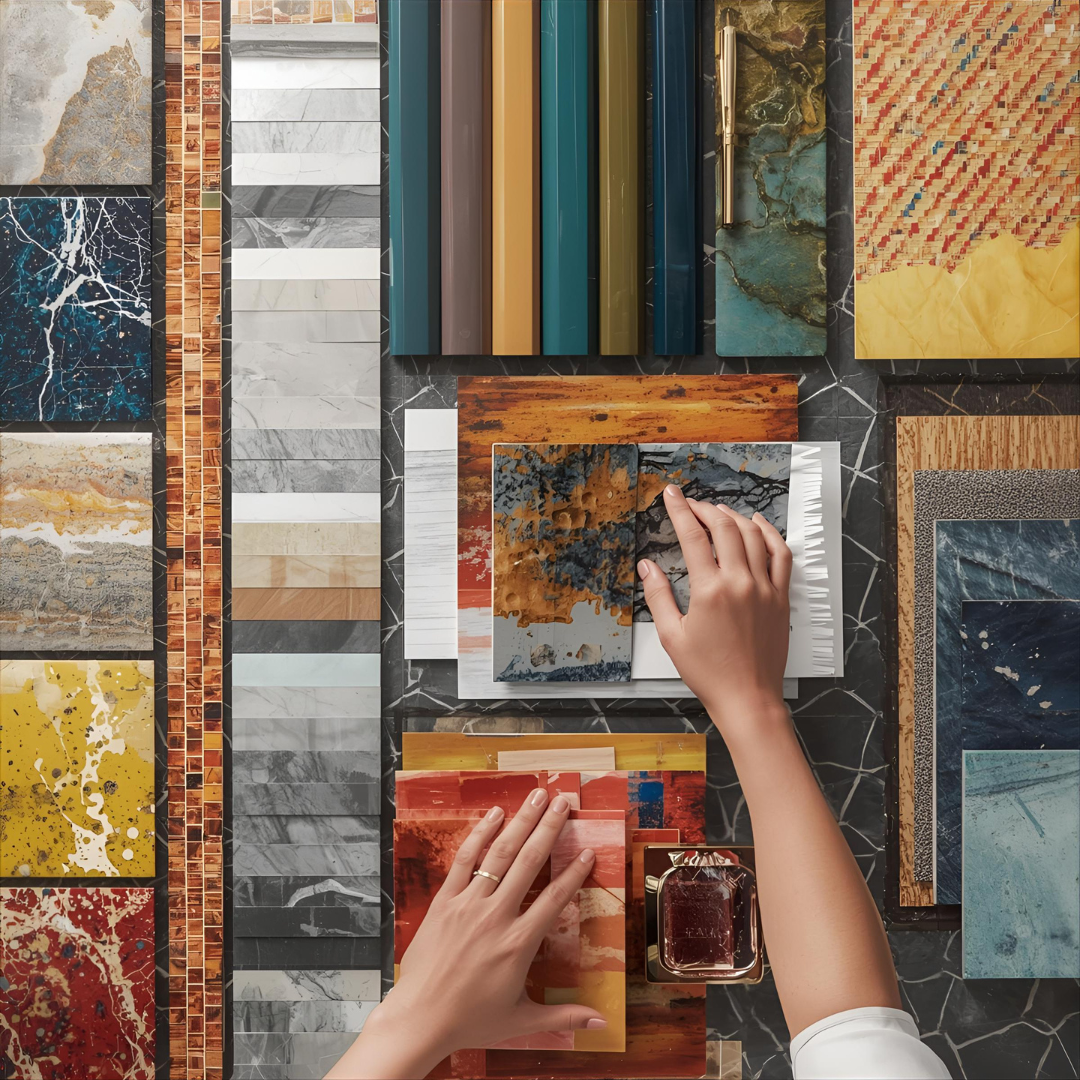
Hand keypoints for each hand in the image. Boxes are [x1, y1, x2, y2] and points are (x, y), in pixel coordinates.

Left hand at [332, 789, 604, 1078]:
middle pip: (529, 862)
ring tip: (536, 796)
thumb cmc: (471, 1021)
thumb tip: (602, 1024)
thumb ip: (564, 1017)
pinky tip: (494, 815)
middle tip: (564, 802)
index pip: (555, 898)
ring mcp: (468, 905)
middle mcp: (496, 916)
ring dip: (520, 822)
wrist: (419, 1019)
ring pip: (499, 854)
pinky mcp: (444, 901)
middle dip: (549, 828)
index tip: (588, 850)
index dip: (575, 873)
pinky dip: (480, 835)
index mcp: (519, 943)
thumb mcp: (522, 1019)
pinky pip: (464, 860)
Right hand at [638, 485, 791, 739]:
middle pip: (724, 528)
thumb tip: (647, 565)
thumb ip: (658, 595)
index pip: (693, 536)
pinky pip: (781, 554)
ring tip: (718, 512)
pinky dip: (770, 534)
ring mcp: (764, 588)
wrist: (748, 698)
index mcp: (709, 590)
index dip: (680, 510)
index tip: (672, 495)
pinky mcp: (781, 598)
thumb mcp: (671, 636)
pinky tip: (758, 525)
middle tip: (691, 504)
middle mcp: (740, 583)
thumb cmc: (709, 673)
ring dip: (733, 517)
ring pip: (753, 535)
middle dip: (705, 509)